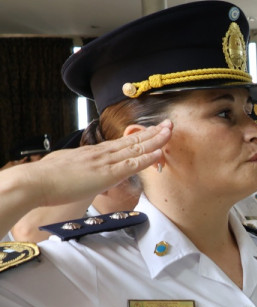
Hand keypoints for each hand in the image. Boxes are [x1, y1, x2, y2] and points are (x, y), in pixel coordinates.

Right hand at [18, 121, 170, 207]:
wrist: (35, 181)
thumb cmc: (47, 179)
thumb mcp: (66, 168)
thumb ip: (77, 168)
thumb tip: (79, 171)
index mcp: (92, 153)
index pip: (121, 143)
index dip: (138, 137)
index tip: (152, 131)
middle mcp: (101, 153)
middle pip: (132, 140)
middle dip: (153, 132)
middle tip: (169, 124)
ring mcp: (105, 162)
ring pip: (135, 148)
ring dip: (155, 140)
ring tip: (170, 132)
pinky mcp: (106, 174)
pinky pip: (131, 164)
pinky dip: (147, 158)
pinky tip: (159, 153)